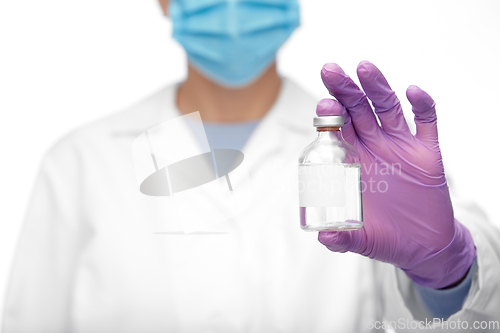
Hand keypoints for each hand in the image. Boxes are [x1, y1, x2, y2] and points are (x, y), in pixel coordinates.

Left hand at [316, 61, 475, 288]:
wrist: (423, 245)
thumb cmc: (386, 237)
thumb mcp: (362, 239)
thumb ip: (342, 238)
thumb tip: (323, 237)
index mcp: (353, 161)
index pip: (337, 130)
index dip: (329, 116)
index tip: (323, 104)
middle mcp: (374, 147)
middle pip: (357, 110)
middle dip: (344, 91)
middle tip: (331, 71)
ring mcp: (400, 147)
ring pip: (387, 109)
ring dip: (376, 87)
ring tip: (364, 67)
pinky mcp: (427, 153)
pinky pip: (427, 123)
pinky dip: (423, 105)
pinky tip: (413, 91)